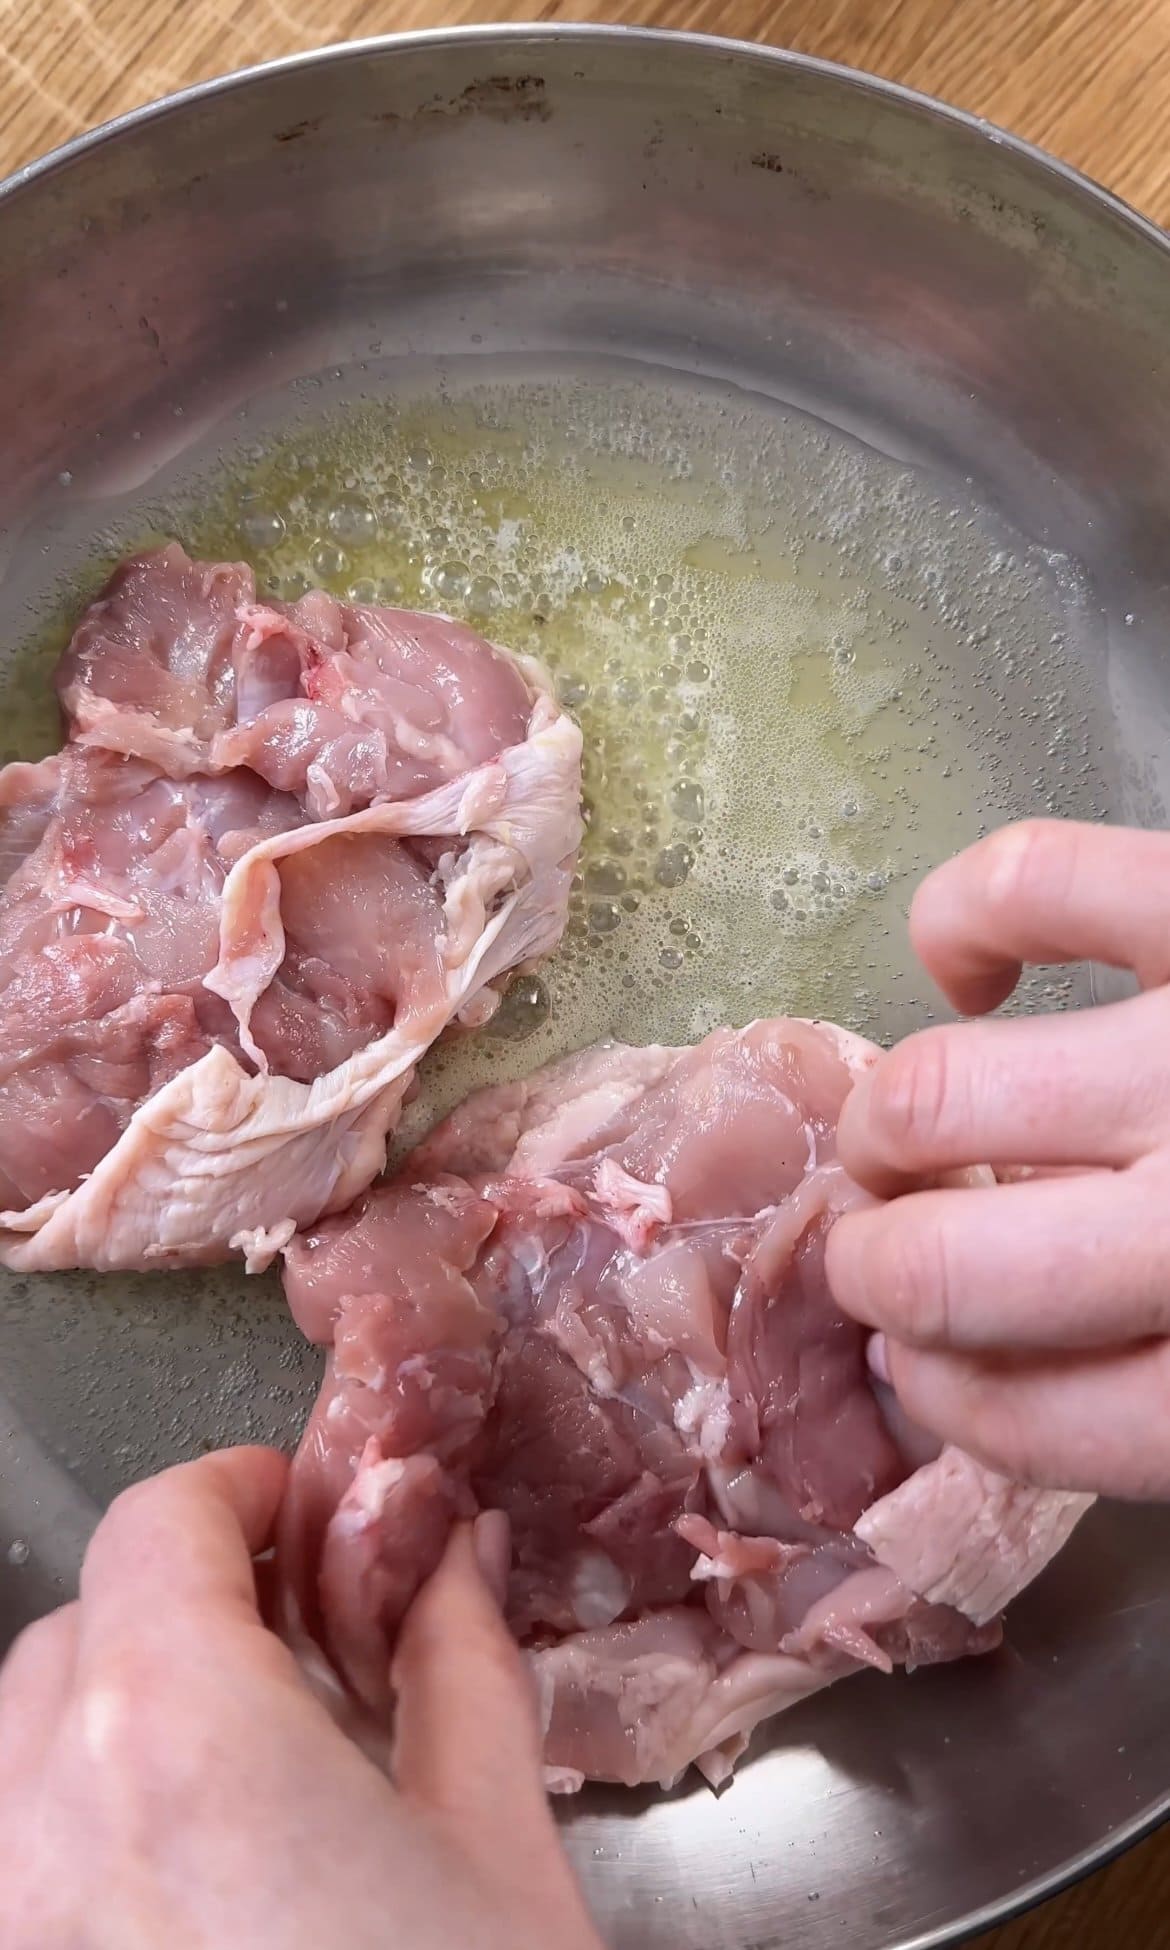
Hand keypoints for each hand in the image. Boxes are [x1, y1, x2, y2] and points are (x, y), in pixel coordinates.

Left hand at [0, 1447, 601, 1949]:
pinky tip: (191, 1889)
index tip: (295, 1510)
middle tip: (299, 1642)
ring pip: (25, 1748)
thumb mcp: (491, 1842)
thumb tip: (449, 1554)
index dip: (234, 1490)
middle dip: (187, 1603)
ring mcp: (11, 1923)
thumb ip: (456, 1661)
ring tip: (247, 1772)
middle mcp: (44, 1824)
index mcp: (178, 1739)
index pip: (156, 1522)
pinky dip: (80, 1830)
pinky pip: (19, 1863)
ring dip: (120, 1716)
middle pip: (82, 1627)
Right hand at [825, 819, 1169, 1498]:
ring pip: (940, 1094)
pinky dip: (960, 919)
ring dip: (888, 1127)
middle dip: (879, 1270)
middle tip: (892, 1248)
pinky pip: (1028, 880)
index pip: (1029, 1421)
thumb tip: (945, 1368)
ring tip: (912, 1132)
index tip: (925, 1375)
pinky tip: (969, 975)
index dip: (949, 1404)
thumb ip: (1139, 1398)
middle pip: (944, 1268)